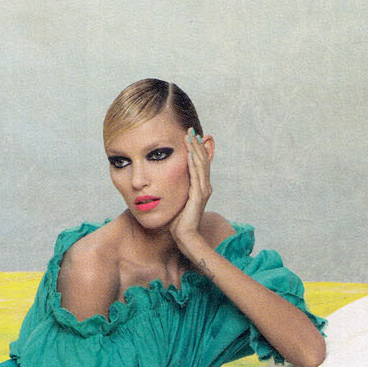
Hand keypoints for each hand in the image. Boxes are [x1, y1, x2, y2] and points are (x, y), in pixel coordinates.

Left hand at [172, 128, 212, 254]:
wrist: (184, 237)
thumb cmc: (178, 222)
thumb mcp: (176, 201)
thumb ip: (175, 190)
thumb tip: (163, 182)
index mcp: (200, 187)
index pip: (199, 163)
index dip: (195, 148)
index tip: (188, 135)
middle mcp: (204, 186)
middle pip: (202, 159)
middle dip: (196, 144)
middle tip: (190, 129)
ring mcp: (203, 190)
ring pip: (201, 164)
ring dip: (195, 149)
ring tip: (189, 136)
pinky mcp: (199, 195)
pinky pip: (197, 175)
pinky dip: (193, 162)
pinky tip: (189, 152)